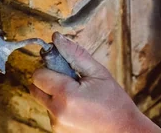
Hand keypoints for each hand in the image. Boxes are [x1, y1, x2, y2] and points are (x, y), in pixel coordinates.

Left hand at [30, 32, 160, 132]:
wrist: (125, 131)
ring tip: (78, 96)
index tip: (65, 68)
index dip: (50, 68)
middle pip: (35, 87)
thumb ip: (75, 54)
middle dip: (48, 80)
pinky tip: (78, 107)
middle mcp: (57, 112)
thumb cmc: (114, 102)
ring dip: (54, 94)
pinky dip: (59, 106)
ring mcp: (57, 124)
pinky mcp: (58, 131)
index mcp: (66, 95)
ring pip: (43, 99)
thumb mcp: (98, 73)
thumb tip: (56, 37)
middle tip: (70, 80)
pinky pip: (50, 111)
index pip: (38, 75)